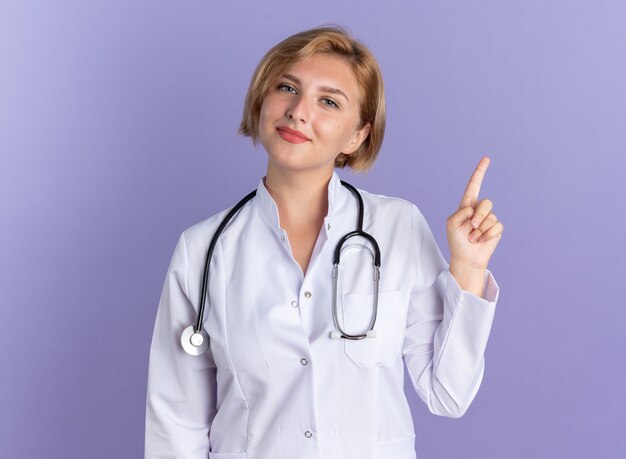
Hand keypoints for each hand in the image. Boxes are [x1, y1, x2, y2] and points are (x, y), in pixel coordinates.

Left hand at [446, 156, 502, 271]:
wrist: (466, 258)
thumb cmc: (456, 241)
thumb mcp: (451, 223)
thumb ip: (461, 211)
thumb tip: (475, 208)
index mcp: (467, 205)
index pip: (474, 185)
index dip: (480, 172)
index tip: (486, 158)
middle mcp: (479, 210)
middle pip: (486, 203)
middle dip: (479, 216)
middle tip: (471, 227)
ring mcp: (489, 219)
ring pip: (491, 216)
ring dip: (481, 230)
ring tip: (473, 237)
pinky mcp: (497, 229)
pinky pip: (497, 227)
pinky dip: (487, 235)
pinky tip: (481, 241)